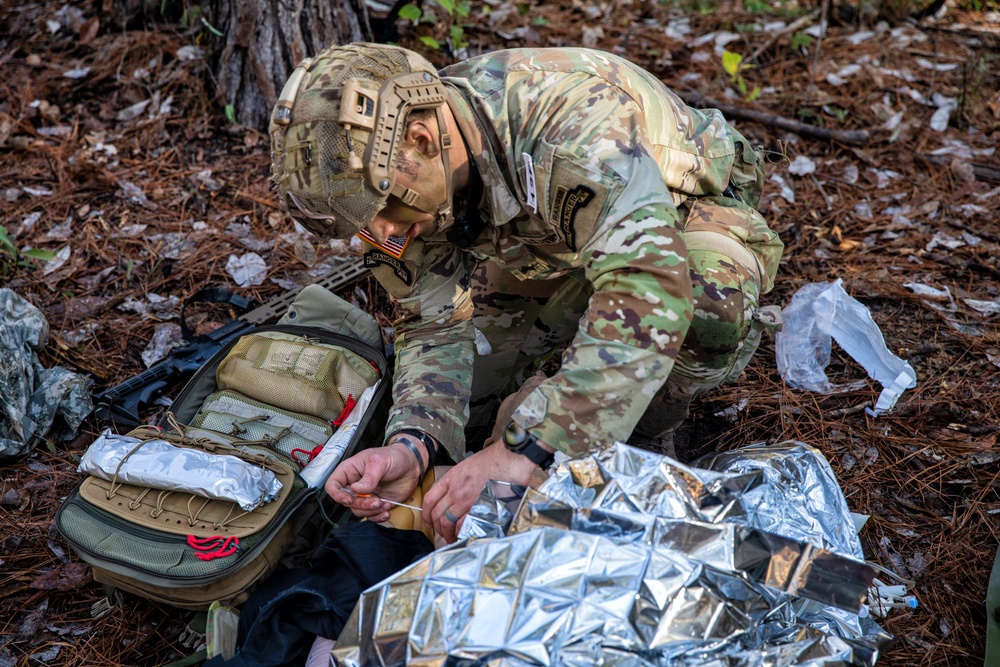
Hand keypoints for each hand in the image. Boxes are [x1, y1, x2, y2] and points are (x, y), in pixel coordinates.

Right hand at [325, 440, 423, 522]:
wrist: (412, 465)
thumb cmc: (393, 456)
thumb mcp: (380, 461)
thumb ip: (369, 477)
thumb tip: (356, 489)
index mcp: (350, 470)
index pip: (333, 484)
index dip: (337, 494)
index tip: (349, 498)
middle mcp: (355, 484)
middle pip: (346, 501)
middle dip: (361, 504)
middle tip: (376, 501)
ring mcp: (365, 495)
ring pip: (358, 511)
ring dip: (371, 511)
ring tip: (384, 503)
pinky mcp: (376, 503)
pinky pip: (371, 516)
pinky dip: (378, 517)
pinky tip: (387, 511)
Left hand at [423, 438, 540, 542]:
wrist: (504, 460)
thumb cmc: (490, 461)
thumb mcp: (465, 467)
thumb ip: (456, 481)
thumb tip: (453, 495)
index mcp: (450, 479)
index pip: (429, 499)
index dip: (426, 513)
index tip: (428, 520)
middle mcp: (454, 490)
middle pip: (436, 514)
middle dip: (436, 527)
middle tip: (441, 532)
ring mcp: (464, 500)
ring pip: (446, 522)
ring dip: (447, 533)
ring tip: (451, 537)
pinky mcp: (476, 508)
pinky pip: (462, 525)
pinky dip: (459, 532)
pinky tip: (462, 534)